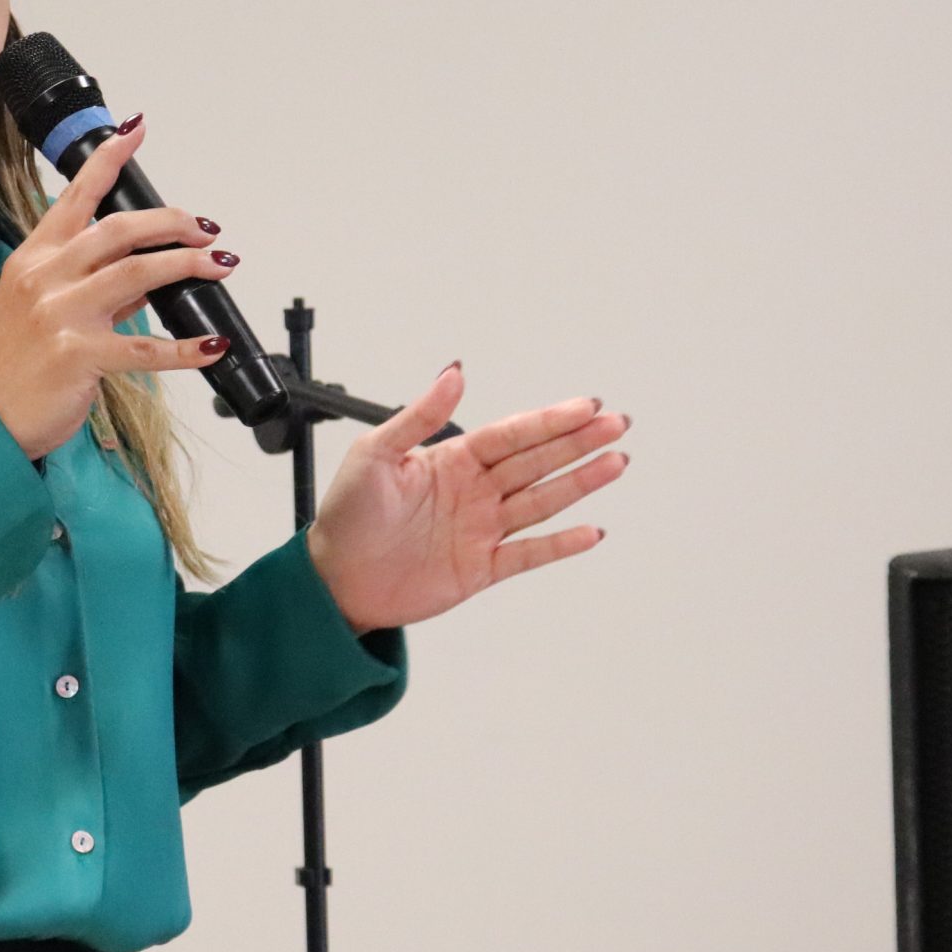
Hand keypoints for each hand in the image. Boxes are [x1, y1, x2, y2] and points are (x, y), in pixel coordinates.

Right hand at [0, 115, 238, 461]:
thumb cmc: (17, 362)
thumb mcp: (44, 307)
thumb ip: (95, 284)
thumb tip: (148, 271)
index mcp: (35, 257)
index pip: (75, 196)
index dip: (108, 160)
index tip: (136, 131)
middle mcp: (46, 277)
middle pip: (118, 229)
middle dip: (171, 222)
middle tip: (207, 229)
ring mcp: (60, 314)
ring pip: (138, 273)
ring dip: (187, 264)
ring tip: (220, 265)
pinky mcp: (78, 355)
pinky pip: (146, 346)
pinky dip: (187, 348)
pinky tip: (212, 345)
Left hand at [303, 363, 628, 632]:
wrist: (334, 580)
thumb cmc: (346, 516)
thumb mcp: (375, 454)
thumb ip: (419, 415)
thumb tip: (453, 372)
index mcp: (452, 460)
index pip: (511, 435)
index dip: (549, 421)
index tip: (585, 407)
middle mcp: (473, 491)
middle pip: (536, 462)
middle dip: (578, 443)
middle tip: (617, 424)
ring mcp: (481, 529)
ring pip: (542, 502)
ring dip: (580, 483)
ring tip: (616, 461)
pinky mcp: (481, 568)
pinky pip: (529, 554)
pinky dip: (561, 545)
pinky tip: (591, 531)